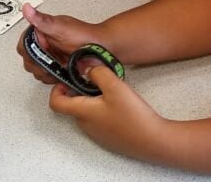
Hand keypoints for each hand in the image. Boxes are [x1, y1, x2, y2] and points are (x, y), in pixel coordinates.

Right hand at [16, 4, 102, 84]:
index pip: (24, 44)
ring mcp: (49, 58)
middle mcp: (43, 45)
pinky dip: (52, 78)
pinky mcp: (56, 69)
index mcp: (41, 32)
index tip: (42, 52)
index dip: (30, 51)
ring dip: (46, 72)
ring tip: (60, 66)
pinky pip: (46, 77)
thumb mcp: (61, 27)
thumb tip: (27, 8)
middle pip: (28, 60)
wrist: (103, 50)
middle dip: (40, 64)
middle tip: (53, 61)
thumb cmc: (84, 36)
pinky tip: (62, 73)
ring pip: (36, 71)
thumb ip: (43, 20)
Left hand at [48, 65, 169, 159]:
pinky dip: (102, 110)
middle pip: (71, 105)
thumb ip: (97, 73)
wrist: (154, 141)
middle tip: (94, 80)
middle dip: (78, 90)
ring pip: (86, 112)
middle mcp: (85, 125)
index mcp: (82, 112)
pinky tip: (119, 105)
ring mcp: (96, 134)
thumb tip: (86, 69)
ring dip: (92, 100)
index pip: (55, 103)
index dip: (57, 89)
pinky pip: (98, 120)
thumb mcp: (115, 86)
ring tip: (109, 91)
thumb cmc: (134, 116)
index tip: (68, 79)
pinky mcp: (108, 138)